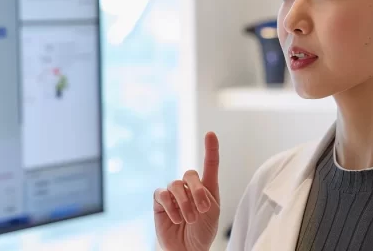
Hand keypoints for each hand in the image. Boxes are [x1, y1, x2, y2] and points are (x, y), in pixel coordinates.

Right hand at [154, 132, 220, 250]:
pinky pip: (162, 195)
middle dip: (198, 191)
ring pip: (176, 185)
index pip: (209, 165)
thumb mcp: (212, 212)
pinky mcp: (159, 202)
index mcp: (206, 188)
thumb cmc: (202, 232)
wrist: (188, 249)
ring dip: (185, 203)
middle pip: (190, 174)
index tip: (210, 134)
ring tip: (190, 219)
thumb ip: (204, 193)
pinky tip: (176, 218)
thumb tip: (187, 185)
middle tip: (204, 209)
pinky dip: (171, 207)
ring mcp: (173, 194)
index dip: (210, 149)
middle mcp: (189, 188)